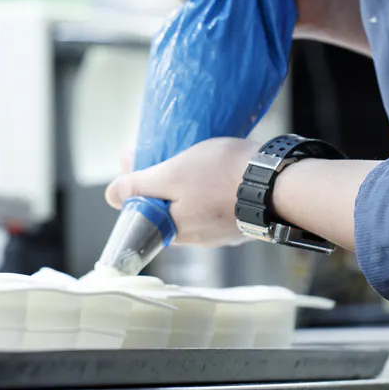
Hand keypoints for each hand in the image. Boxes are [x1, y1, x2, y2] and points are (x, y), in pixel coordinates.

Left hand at [104, 137, 259, 246]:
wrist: (278, 183)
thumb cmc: (222, 177)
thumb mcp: (172, 175)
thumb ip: (141, 186)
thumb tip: (110, 196)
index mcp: (175, 228)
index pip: (143, 213)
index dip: (135, 186)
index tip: (135, 159)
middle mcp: (198, 237)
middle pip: (168, 209)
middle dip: (161, 182)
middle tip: (163, 152)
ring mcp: (222, 231)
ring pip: (193, 206)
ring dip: (187, 184)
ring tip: (192, 156)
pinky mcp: (242, 221)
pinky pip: (217, 205)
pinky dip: (211, 188)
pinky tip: (218, 170)